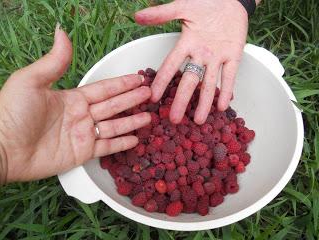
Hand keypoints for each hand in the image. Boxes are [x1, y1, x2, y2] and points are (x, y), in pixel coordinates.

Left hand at [0, 25, 150, 183]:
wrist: (0, 148)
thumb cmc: (11, 113)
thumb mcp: (31, 81)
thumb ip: (54, 61)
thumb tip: (62, 33)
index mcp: (72, 97)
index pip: (104, 88)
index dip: (122, 83)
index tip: (138, 78)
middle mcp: (81, 115)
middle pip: (113, 105)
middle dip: (132, 99)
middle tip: (150, 94)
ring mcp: (83, 134)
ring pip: (114, 126)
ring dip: (131, 121)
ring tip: (149, 116)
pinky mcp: (82, 153)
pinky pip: (107, 147)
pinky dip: (121, 144)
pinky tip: (135, 139)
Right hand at [135, 0, 247, 123]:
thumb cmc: (206, 3)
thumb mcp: (183, 6)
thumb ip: (162, 13)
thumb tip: (137, 16)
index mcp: (186, 43)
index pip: (171, 65)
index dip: (162, 81)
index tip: (153, 98)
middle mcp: (200, 55)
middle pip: (189, 81)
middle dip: (181, 100)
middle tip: (175, 119)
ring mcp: (216, 57)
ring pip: (209, 82)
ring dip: (204, 102)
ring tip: (199, 120)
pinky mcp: (233, 55)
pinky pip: (230, 75)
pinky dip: (227, 89)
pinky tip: (222, 106)